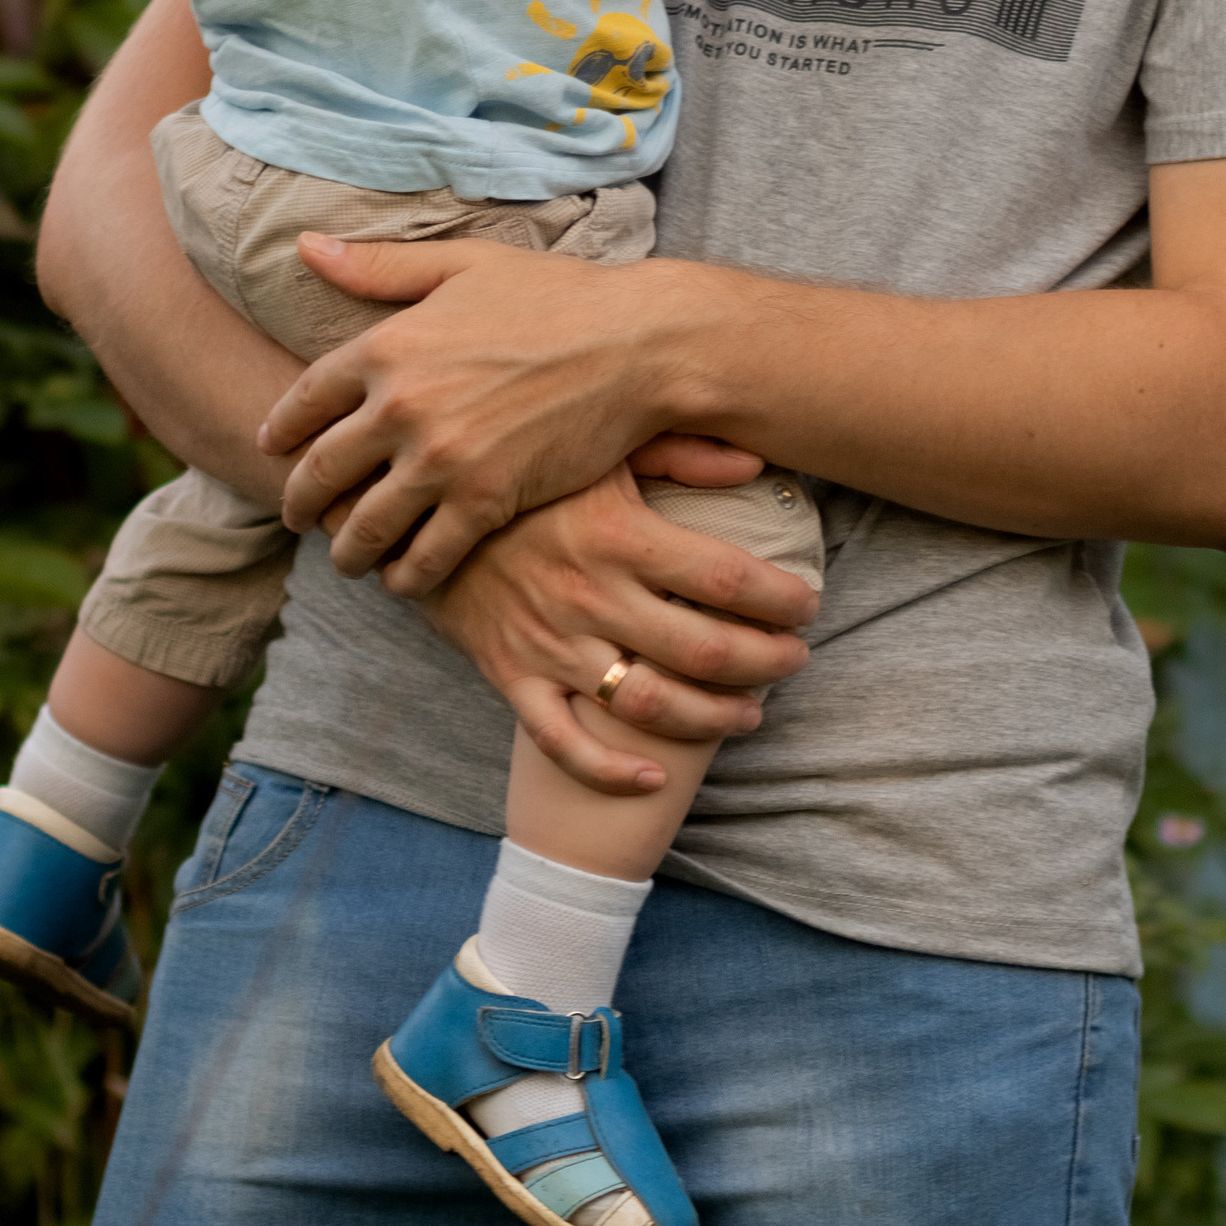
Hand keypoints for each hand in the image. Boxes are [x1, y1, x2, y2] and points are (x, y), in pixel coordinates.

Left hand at [263, 231, 726, 583]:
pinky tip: (405, 577)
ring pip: (364, 526)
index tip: (273, 448)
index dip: (281, 431)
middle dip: (298, 502)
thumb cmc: (559, 295)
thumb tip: (305, 248)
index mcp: (388, 345)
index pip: (303, 401)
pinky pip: (424, 557)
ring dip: (346, 550)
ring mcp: (442, 459)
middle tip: (296, 517)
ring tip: (348, 558)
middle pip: (320, 472)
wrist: (637, 345)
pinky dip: (407, 575)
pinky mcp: (486, 501)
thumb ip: (380, 266)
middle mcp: (402, 406)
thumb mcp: (464, 265)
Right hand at [418, 477, 815, 790]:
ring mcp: (548, 644)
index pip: (726, 578)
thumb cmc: (525, 474)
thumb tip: (755, 458)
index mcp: (616, 532)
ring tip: (751, 713)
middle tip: (797, 660)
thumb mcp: (597, 446)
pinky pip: (562, 742)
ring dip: (711, 718)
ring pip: (647, 704)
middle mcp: (588, 595)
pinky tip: (653, 779)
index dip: (781, 600)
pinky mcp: (510, 676)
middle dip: (766, 663)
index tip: (807, 604)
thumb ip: (678, 449)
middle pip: (702, 650)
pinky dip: (609, 770)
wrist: (418, 507)